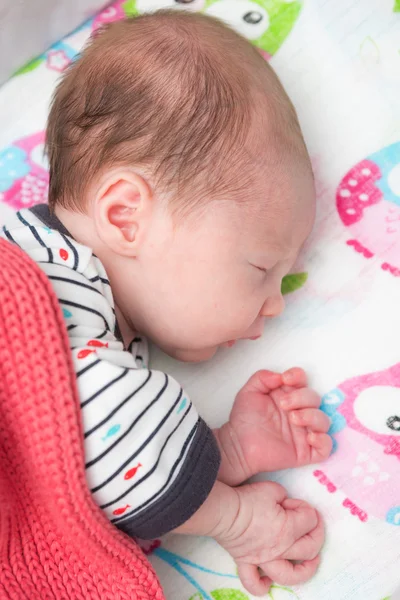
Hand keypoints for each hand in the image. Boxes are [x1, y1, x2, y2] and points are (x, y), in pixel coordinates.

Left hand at [216, 368, 331, 484]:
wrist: (238, 446)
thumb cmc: (244, 418)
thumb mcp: (249, 392)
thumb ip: (262, 378)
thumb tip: (280, 375)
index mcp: (288, 395)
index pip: (302, 380)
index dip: (298, 376)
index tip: (286, 379)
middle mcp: (299, 411)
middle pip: (315, 398)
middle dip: (301, 398)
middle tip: (283, 404)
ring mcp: (304, 431)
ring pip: (324, 421)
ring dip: (312, 416)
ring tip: (294, 419)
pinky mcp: (306, 451)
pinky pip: (327, 446)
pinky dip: (323, 440)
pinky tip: (309, 438)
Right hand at [216, 481, 323, 596]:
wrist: (223, 512)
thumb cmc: (248, 499)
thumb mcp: (272, 489)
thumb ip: (285, 497)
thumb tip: (285, 503)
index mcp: (289, 529)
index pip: (309, 519)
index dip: (306, 508)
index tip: (295, 503)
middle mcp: (281, 549)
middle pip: (310, 547)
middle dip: (316, 532)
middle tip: (311, 522)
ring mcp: (264, 560)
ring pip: (290, 575)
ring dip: (305, 571)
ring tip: (311, 561)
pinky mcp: (247, 563)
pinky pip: (253, 583)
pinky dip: (262, 586)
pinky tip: (268, 582)